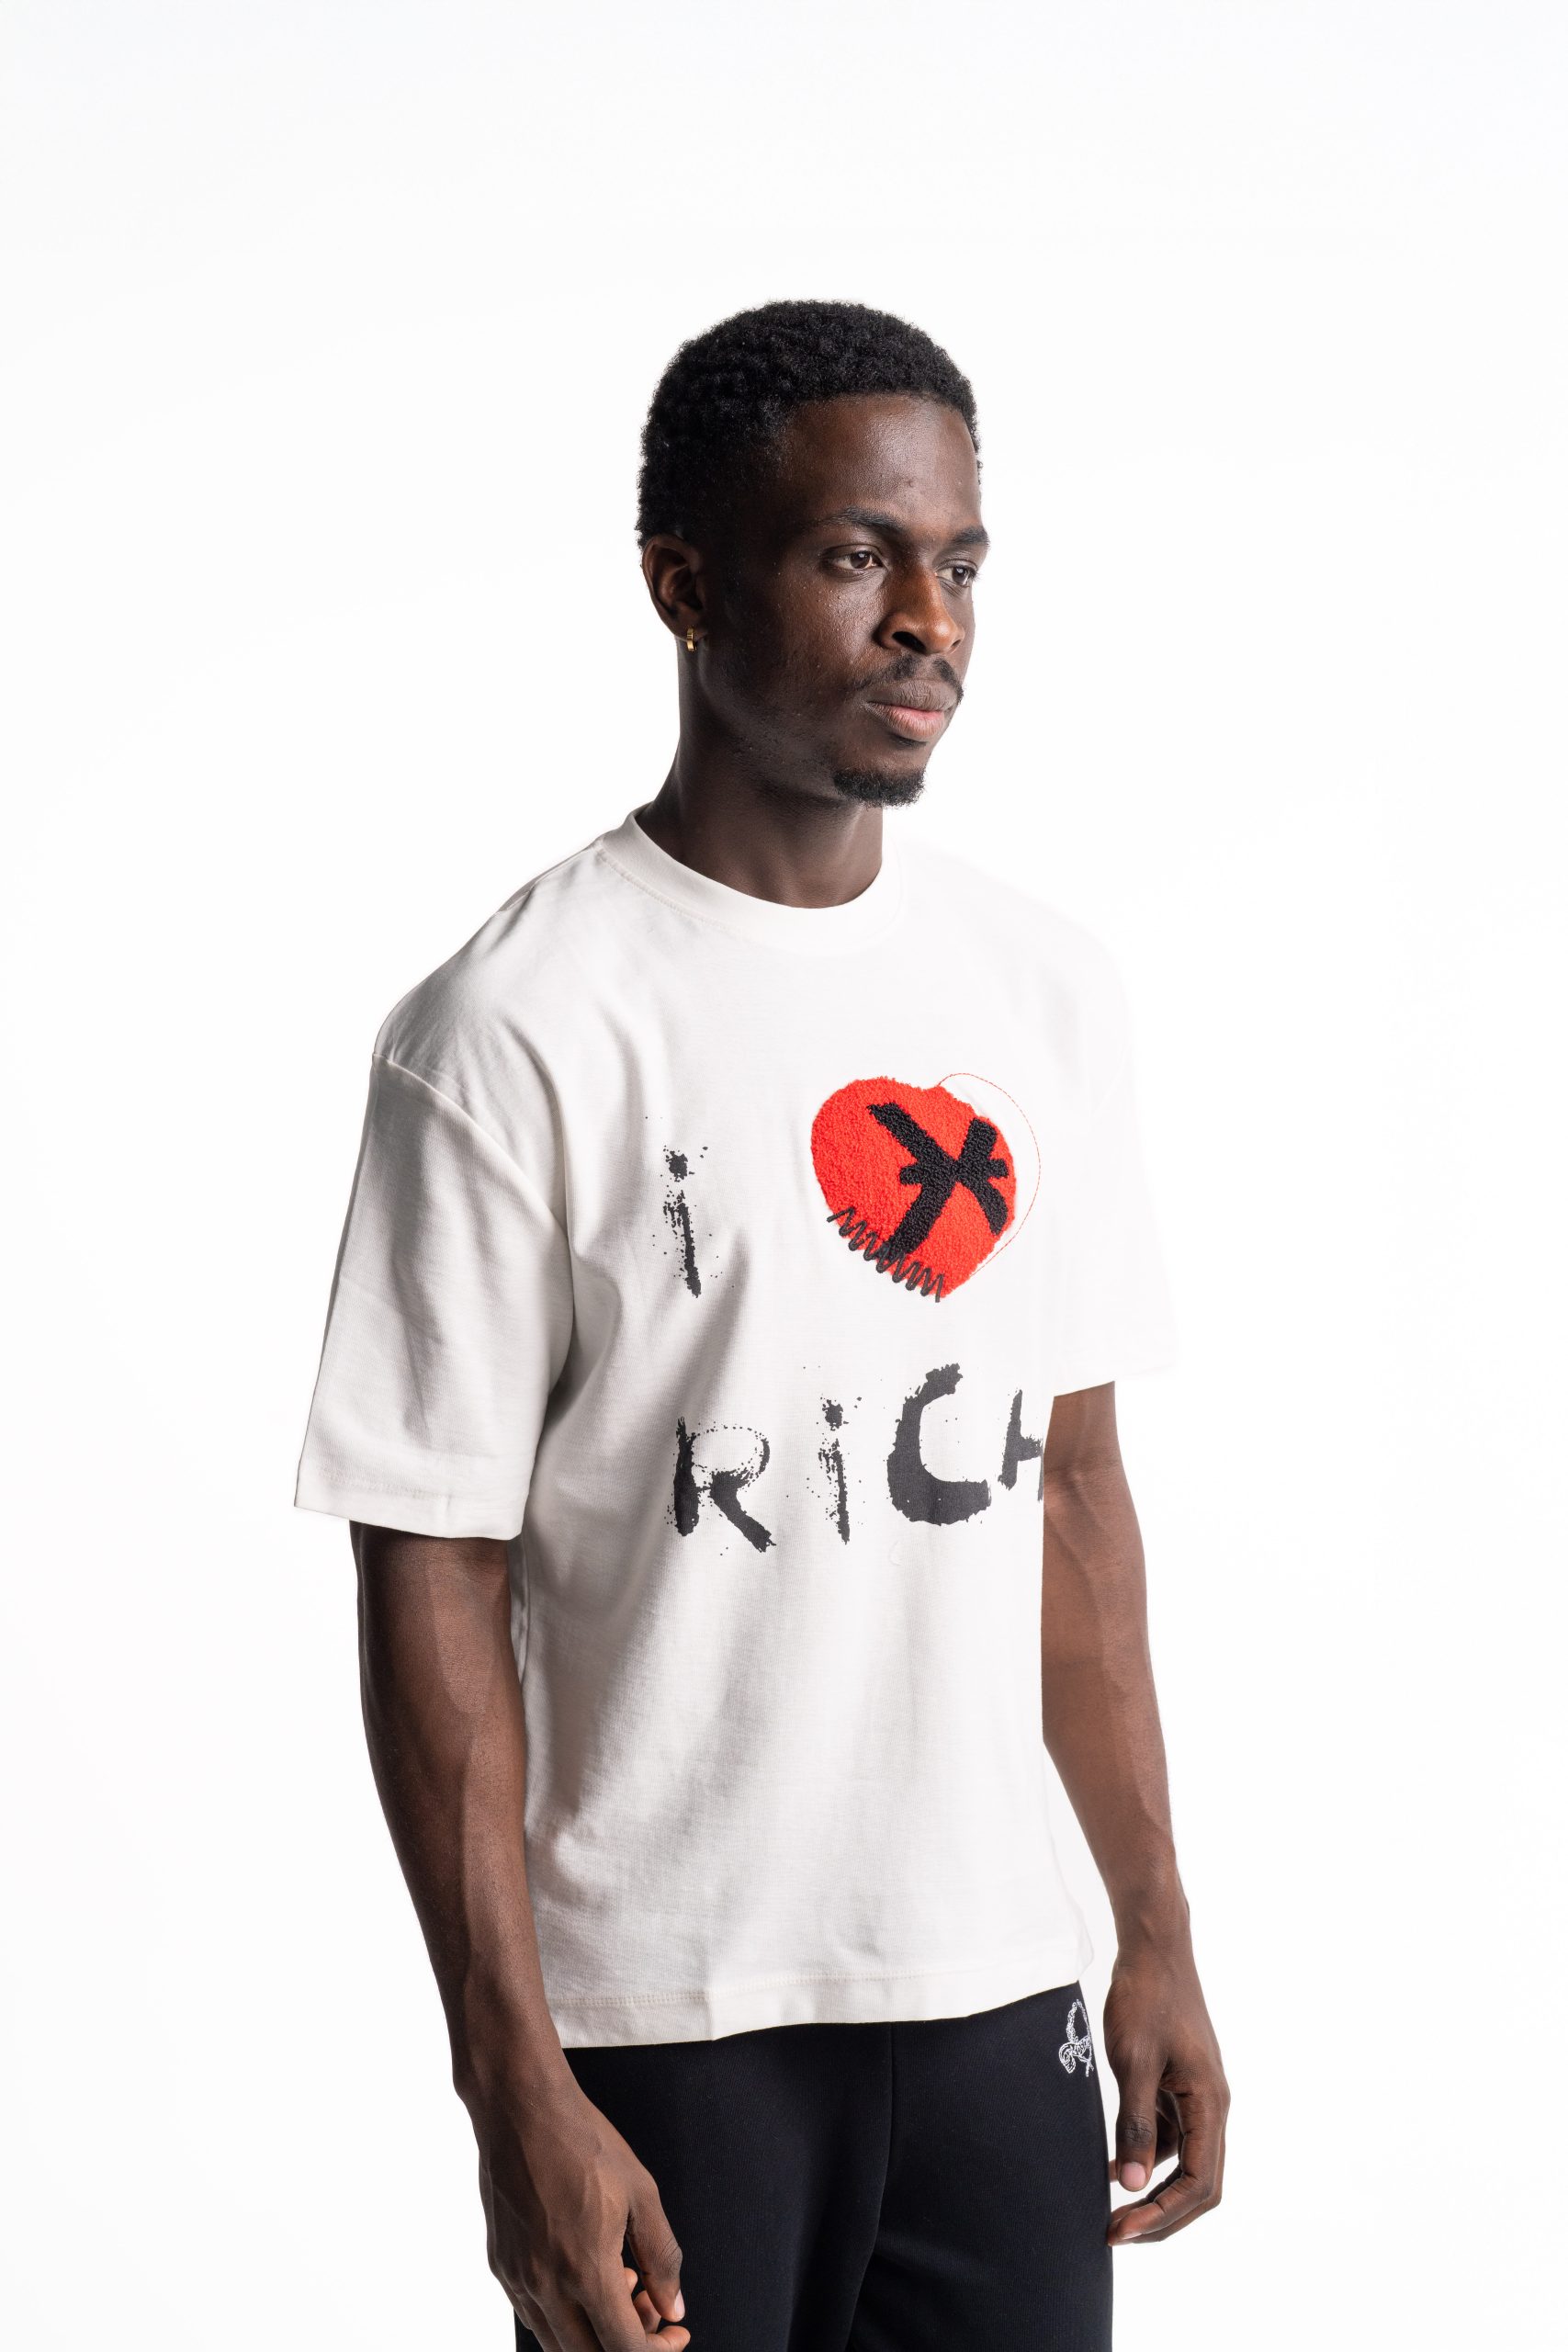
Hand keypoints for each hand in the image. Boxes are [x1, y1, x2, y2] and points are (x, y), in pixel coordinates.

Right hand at [473, 2069, 691, 2348]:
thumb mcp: (641, 2193)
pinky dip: (564, 2315)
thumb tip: (672, 2306)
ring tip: (621, 2288)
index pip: (623, 2349)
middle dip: (627, 2346)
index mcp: (586, 2270)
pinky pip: (533, 2315)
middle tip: (651, 2314)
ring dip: (594, 2335)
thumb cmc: (581, 2141)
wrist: (521, 2109)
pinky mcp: (501, 2265)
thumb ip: (661, 2257)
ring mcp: (518, 2278)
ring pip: (557, 2343)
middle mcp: (546, 2284)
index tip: (674, 2333)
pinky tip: (585, 2276)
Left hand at [1102, 1937, 1228, 2244]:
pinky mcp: (1179, 2085)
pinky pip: (1170, 2137)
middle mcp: (1213, 2106)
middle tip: (1114, 2232)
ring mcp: (1197, 2096)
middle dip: (1160, 2215)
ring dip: (1153, 2191)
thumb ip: (1135, 2124)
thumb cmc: (1145, 1996)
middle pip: (1200, 2185)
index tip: (1122, 2228)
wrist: (1153, 1945)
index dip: (1163, 2214)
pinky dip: (1147, 2159)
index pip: (1200, 2184)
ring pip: (1185, 2164)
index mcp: (1211, 2103)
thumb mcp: (1133, 2061)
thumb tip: (1130, 2184)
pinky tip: (1113, 2166)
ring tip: (1110, 2210)